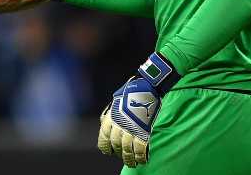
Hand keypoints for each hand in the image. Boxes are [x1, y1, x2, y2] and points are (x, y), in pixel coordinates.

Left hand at [97, 52, 179, 166]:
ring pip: (127, 149)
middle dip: (120, 154)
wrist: (147, 87)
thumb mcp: (115, 101)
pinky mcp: (143, 130)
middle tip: (124, 159)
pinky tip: (142, 160)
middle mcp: (118, 124)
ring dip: (130, 158)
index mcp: (111, 117)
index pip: (104, 137)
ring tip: (133, 163)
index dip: (106, 146)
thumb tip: (104, 123)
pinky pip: (140, 148)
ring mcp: (131, 128)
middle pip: (116, 145)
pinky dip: (141, 156)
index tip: (108, 151)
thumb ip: (110, 114)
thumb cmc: (131, 92)